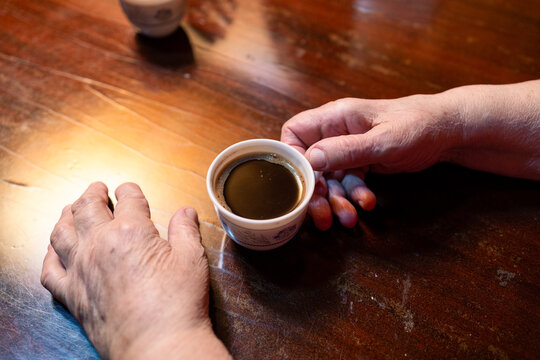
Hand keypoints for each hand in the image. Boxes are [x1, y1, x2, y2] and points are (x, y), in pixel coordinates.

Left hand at [41, 182, 230, 359]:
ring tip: (70, 209)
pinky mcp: (72, 296)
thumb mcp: (191, 259)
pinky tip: (55, 251)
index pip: (128, 198)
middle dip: (92, 193)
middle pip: (87, 208)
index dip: (129, 190)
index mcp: (131, 231)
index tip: (129, 190)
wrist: (158, 345)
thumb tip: (185, 212)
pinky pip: (50, 270)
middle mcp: (99, 245)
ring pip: (62, 232)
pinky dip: (50, 256)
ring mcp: (81, 270)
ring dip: (66, 215)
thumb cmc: (177, 304)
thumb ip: (185, 230)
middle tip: (97, 189)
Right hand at [282, 81, 539, 229]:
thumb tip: (310, 159)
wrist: (447, 131)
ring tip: (348, 218)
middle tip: (321, 215)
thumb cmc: (417, 125)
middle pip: (311, 163)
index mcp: (335, 117)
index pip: (295, 132)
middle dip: (315, 192)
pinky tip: (367, 203)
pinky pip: (348, 182)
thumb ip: (345, 150)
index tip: (299, 182)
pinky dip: (355, 195)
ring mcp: (348, 149)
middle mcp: (336, 132)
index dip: (291, 157)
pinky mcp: (361, 162)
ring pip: (330, 178)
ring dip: (337, 200)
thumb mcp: (381, 141)